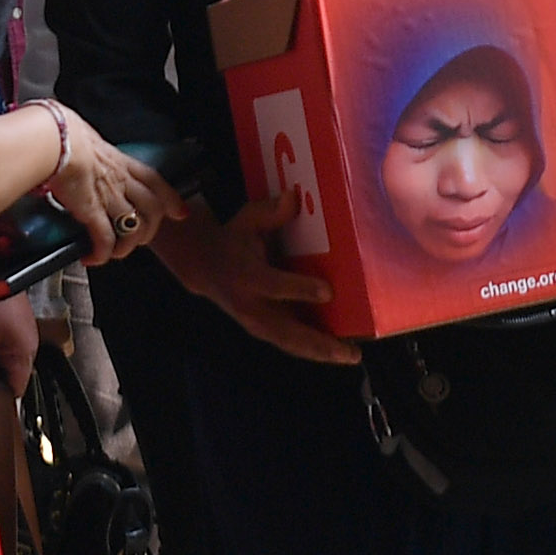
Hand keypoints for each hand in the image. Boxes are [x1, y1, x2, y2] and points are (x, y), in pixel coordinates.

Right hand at [46, 111, 182, 263]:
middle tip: (138, 239)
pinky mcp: (93, 212)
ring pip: (134, 229)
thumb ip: (90, 153)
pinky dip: (101, 253)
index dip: (171, 199)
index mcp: (120, 162)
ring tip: (112, 252)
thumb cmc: (63, 135)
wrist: (54, 140)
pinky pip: (105, 239)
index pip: (155, 181)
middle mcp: (121, 180)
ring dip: (126, 247)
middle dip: (149, 230)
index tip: (179, 212)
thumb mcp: (85, 140)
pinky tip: (92, 257)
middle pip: (152, 210)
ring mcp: (110, 197)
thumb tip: (80, 153)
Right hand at [157, 187, 359, 365]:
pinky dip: (315, 350)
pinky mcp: (265, 330)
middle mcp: (251, 306)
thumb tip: (293, 198)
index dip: (299, 289)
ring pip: (290, 344)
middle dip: (318, 343)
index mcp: (246, 276)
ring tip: (351, 356)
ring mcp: (257, 322)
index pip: (274, 286)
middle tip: (350, 352)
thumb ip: (270, 213)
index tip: (327, 291)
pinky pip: (291, 343)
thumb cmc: (233, 240)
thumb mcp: (247, 220)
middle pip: (286, 331)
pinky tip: (340, 351)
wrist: (204, 267)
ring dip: (320, 353)